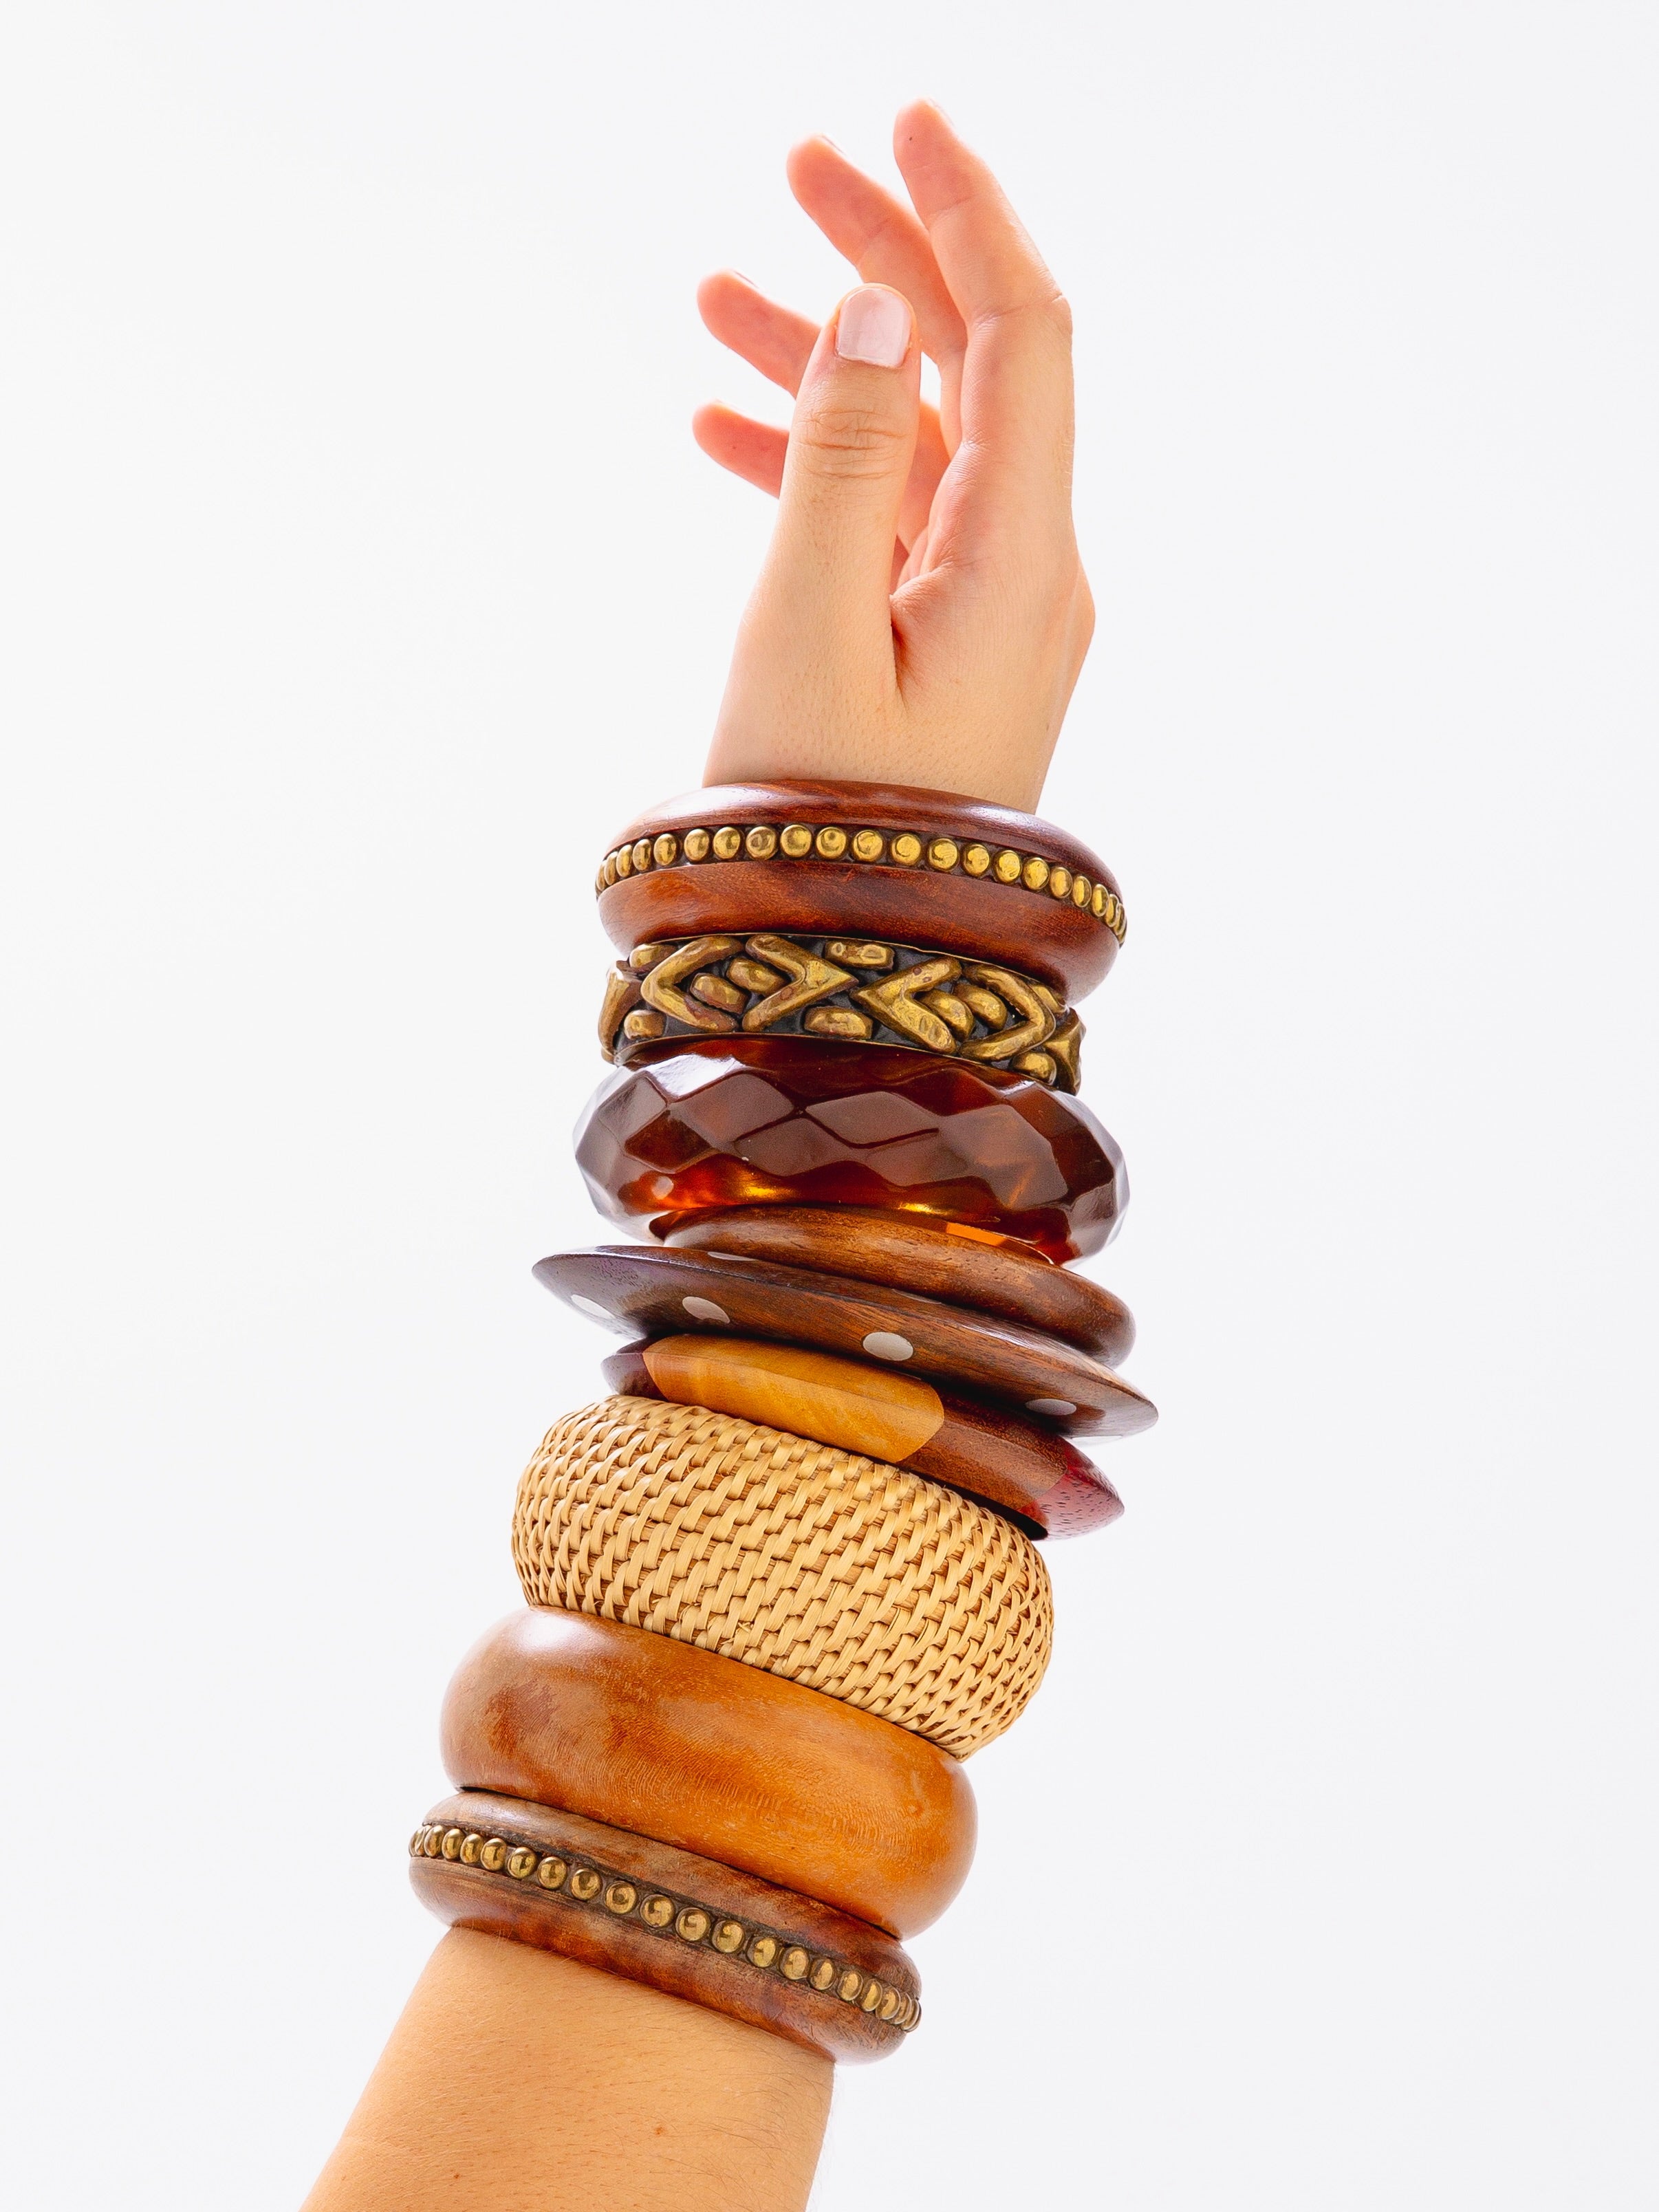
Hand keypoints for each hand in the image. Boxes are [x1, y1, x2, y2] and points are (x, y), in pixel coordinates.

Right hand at [696, 102, 1091, 813]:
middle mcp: (1025, 566)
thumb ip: (836, 459)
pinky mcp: (939, 647)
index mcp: (1018, 552)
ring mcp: (985, 610)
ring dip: (826, 363)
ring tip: (715, 295)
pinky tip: (722, 428)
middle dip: (886, 257)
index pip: (1022, 333)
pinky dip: (814, 466)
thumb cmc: (824, 823)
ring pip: (914, 439)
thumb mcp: (807, 626)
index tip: (903, 114)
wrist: (858, 971)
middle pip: (970, 367)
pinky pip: (886, 522)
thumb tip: (868, 309)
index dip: (967, 211)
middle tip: (793, 165)